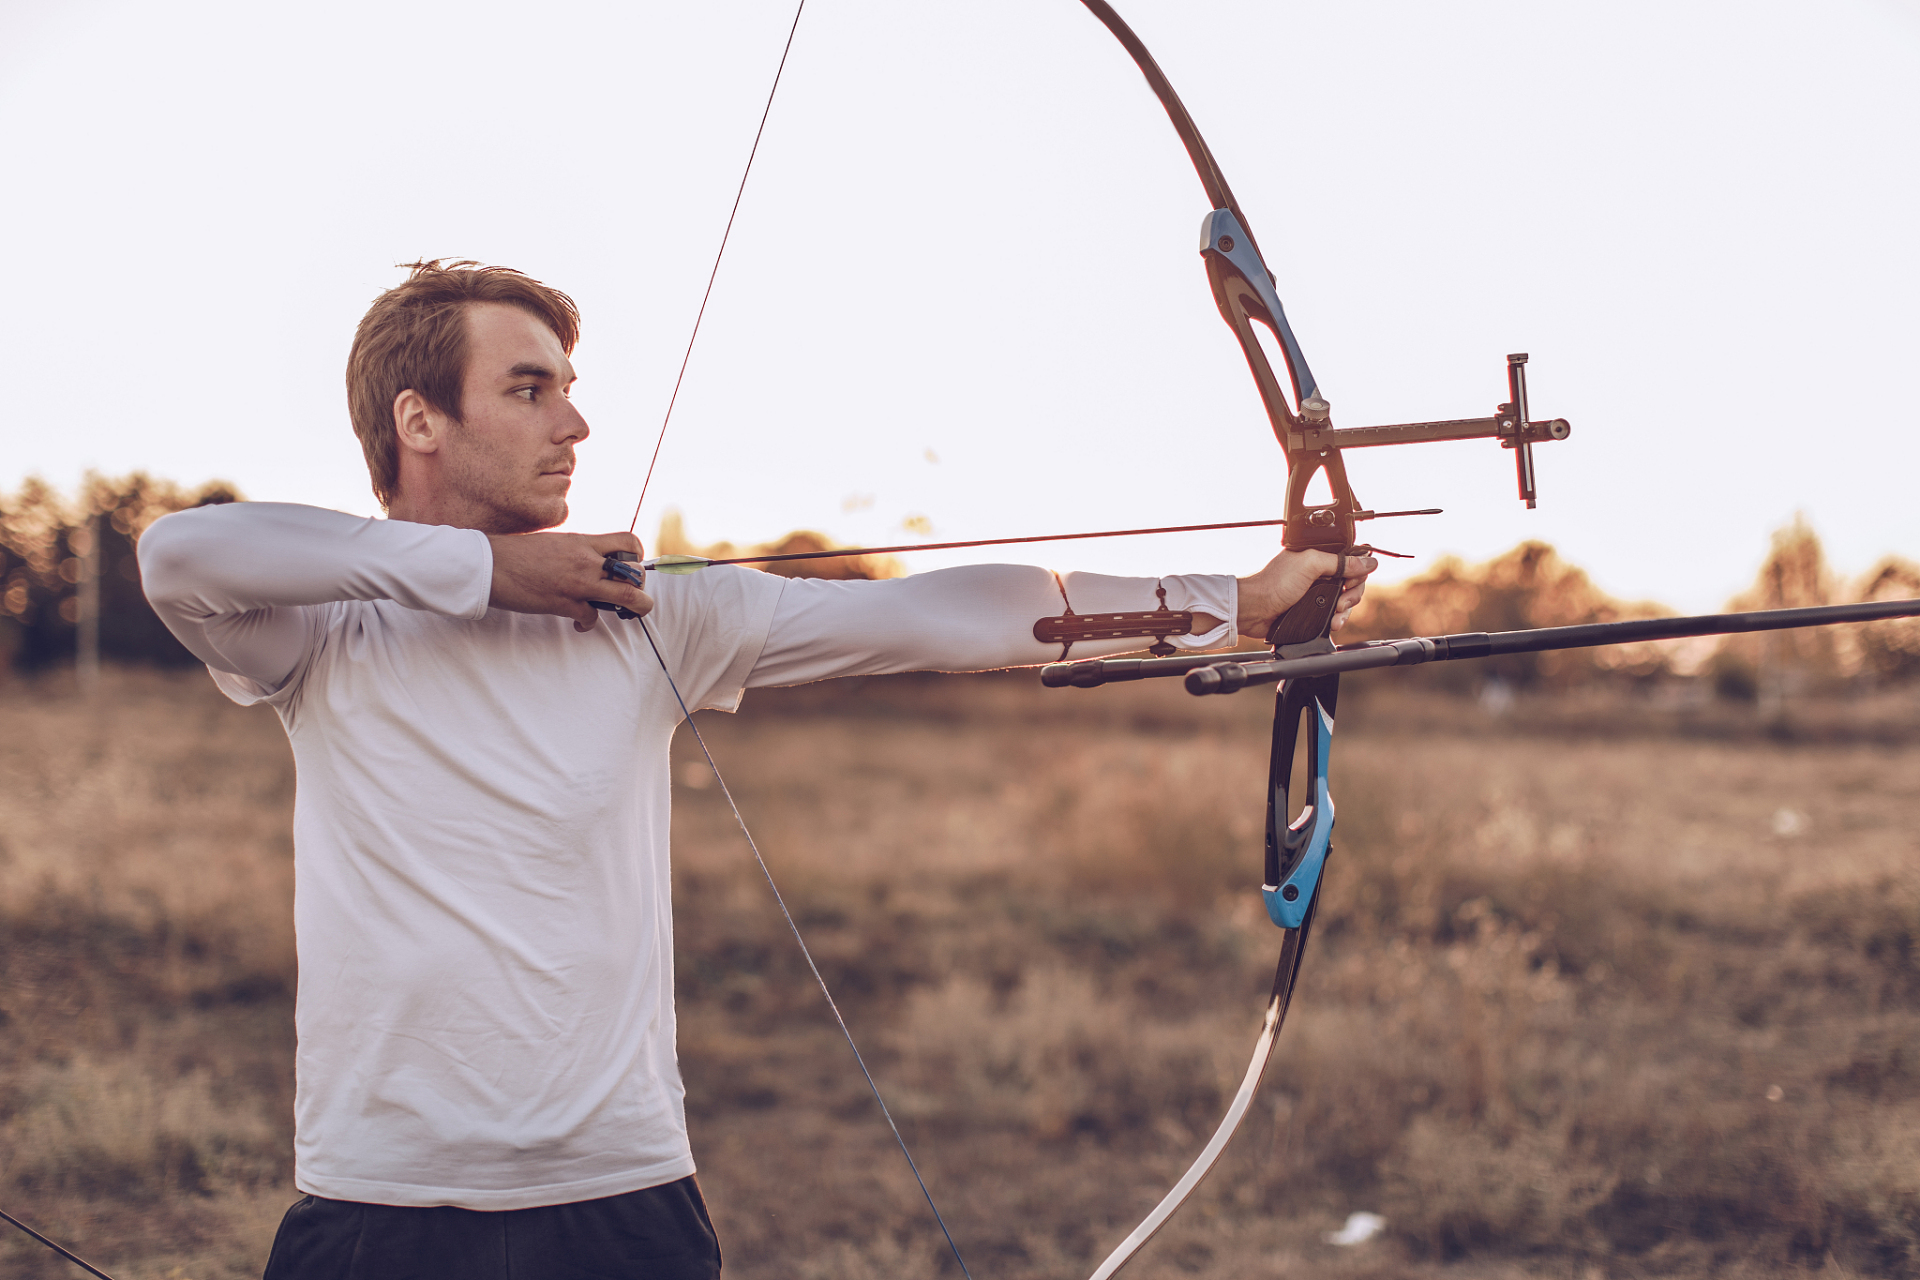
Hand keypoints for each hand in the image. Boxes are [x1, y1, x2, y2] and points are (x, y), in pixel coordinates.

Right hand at [487, 531, 652, 631]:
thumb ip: (576, 551)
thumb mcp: (555, 542)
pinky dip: (587, 624)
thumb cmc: (516, 553)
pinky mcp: (564, 604)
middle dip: (642, 587)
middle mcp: (586, 561)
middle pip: (636, 573)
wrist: (489, 564)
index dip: (637, 555)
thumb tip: (591, 561)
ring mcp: (578, 583)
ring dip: (636, 608)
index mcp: (583, 542)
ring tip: (629, 613)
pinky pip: (592, 619)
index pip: (629, 541)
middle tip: (632, 595)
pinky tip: (578, 623)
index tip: (631, 565)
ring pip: (628, 597)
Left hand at [1233, 549, 1376, 638]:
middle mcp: (1320, 573)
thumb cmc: (1274, 584)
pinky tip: (1332, 624)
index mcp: (1319, 556)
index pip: (1351, 561)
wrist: (1254, 610)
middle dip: (1352, 595)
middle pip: (1352, 583)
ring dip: (1345, 611)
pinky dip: (1337, 620)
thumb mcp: (1310, 565)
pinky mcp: (1313, 609)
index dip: (1357, 573)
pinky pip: (1334, 614)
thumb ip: (1340, 562)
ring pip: (1346, 601)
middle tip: (1342, 603)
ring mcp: (1317, 592)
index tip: (1351, 583)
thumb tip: (1368, 561)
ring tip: (1336, 617)